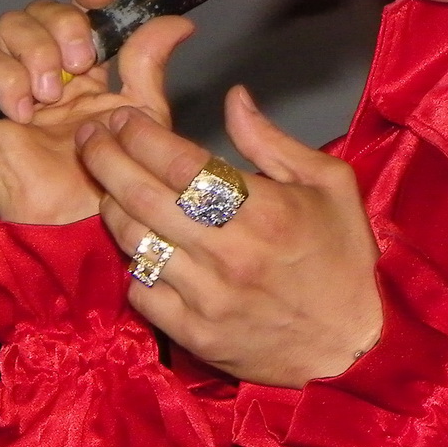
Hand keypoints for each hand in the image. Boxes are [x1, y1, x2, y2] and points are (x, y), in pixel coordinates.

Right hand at [0, 0, 193, 223]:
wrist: (77, 220)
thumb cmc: (111, 175)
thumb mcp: (141, 110)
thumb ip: (149, 62)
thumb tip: (177, 20)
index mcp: (79, 64)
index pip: (72, 7)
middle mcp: (40, 68)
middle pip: (37, 10)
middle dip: (62, 25)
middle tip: (82, 62)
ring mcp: (6, 86)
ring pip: (5, 28)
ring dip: (35, 50)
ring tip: (54, 91)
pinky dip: (5, 78)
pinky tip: (26, 109)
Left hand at [77, 88, 383, 387]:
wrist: (358, 346)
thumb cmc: (347, 257)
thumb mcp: (330, 184)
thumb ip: (273, 142)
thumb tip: (233, 100)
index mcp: (265, 210)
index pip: (179, 162)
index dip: (140, 134)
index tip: (121, 117)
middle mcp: (229, 253)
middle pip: (142, 196)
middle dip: (105, 157)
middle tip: (89, 136)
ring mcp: (207, 298)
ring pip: (133, 242)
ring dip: (110, 205)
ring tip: (107, 183)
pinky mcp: (195, 335)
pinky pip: (141, 291)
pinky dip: (134, 263)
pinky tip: (138, 244)